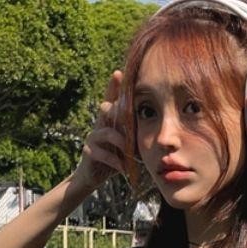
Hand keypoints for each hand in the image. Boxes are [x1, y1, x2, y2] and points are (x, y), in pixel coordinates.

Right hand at [76, 71, 127, 190]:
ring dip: (121, 142)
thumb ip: (136, 133)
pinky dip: (116, 161)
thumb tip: (157, 123)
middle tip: (127, 110)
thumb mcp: (128, 143)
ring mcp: (93, 137)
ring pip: (107, 132)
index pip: (112, 100)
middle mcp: (100, 124)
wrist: (94, 175)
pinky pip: (103, 154)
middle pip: (107, 109)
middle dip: (118, 108)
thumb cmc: (115, 156)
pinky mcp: (89, 152)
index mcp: (110, 119)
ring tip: (131, 153)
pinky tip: (124, 168)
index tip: (118, 72)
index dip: (114, 86)